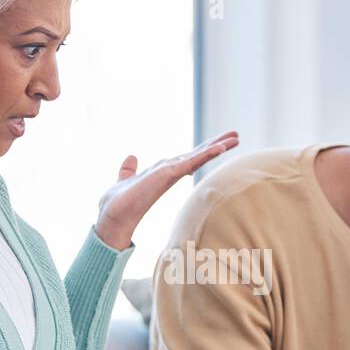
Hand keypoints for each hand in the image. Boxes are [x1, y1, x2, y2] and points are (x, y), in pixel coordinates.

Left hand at [94, 131, 239, 249]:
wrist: (112, 215)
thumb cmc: (118, 202)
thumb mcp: (125, 178)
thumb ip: (129, 169)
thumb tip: (131, 157)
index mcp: (163, 172)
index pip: (188, 157)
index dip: (204, 149)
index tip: (220, 142)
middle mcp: (170, 173)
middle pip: (198, 155)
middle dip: (218, 145)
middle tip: (236, 135)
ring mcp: (170, 174)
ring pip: (199, 157)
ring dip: (218, 146)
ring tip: (236, 138)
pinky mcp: (168, 175)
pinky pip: (191, 162)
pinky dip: (205, 154)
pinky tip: (219, 148)